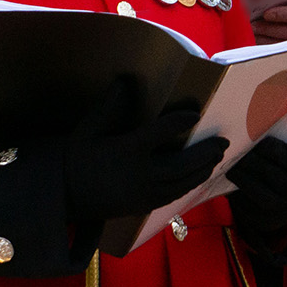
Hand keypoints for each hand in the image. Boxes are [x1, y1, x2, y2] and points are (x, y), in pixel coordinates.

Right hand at [64, 101, 227, 221]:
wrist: (63, 196)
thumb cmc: (75, 158)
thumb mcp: (87, 130)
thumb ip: (109, 106)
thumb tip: (125, 80)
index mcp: (125, 151)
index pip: (159, 132)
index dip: (180, 121)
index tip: (195, 113)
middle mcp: (138, 174)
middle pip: (182, 164)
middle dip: (205, 152)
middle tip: (222, 141)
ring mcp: (143, 193)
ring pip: (182, 183)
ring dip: (203, 169)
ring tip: (217, 156)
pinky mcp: (143, 206)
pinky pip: (174, 196)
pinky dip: (190, 184)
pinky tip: (199, 175)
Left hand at [229, 136, 286, 233]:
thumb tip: (266, 120)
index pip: (286, 155)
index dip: (267, 145)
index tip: (253, 136)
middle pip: (269, 172)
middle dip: (250, 159)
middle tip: (235, 149)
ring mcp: (284, 212)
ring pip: (257, 191)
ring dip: (241, 177)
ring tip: (231, 167)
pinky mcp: (266, 221)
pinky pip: (248, 206)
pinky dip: (237, 193)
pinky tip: (233, 182)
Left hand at [252, 0, 286, 44]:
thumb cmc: (285, 4)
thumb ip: (278, 1)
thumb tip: (261, 5)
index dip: (281, 14)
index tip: (266, 14)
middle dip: (270, 29)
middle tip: (253, 25)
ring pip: (284, 44)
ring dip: (266, 39)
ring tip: (254, 33)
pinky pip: (280, 53)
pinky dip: (267, 46)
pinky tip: (258, 39)